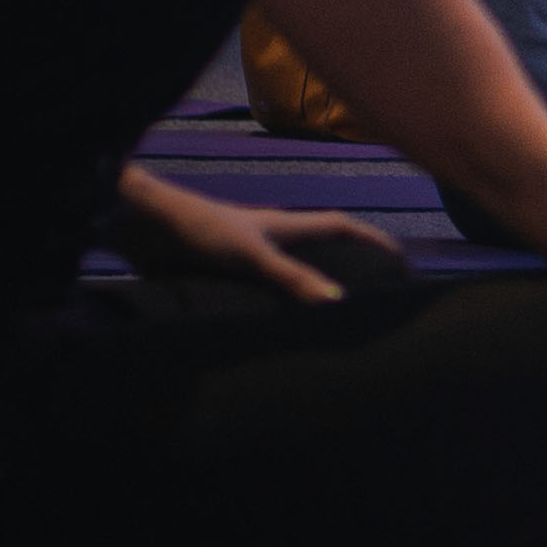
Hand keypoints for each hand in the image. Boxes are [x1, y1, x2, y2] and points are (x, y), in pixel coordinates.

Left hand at [131, 192, 400, 305]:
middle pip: (319, 245)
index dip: (371, 238)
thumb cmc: (204, 230)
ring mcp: (247, 251)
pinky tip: (273, 320)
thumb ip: (292, 277)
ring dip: (310, 280)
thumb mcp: (253, 254)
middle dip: (347, 260)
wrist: (147, 225)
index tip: (399, 256)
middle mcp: (271, 236)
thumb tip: (339, 302)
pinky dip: (277, 298)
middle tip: (370, 287)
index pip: (340, 226)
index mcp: (286, 226)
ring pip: (290, 266)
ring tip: (327, 312)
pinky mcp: (223, 267)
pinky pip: (262, 284)